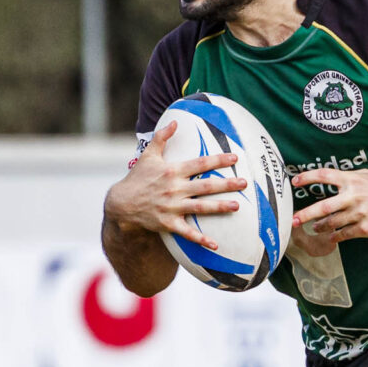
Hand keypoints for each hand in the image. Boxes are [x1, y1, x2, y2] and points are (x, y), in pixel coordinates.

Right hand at [103, 117, 245, 246]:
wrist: (122, 203)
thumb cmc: (138, 177)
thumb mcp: (148, 155)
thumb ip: (162, 137)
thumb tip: (175, 121)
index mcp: (173, 171)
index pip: (200, 164)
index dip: (218, 160)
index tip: (235, 157)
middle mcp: (174, 189)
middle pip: (205, 186)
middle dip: (227, 184)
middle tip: (245, 183)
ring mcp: (172, 207)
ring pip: (200, 207)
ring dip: (219, 207)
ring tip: (237, 206)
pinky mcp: (168, 223)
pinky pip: (187, 233)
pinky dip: (200, 239)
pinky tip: (215, 244)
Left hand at [292, 167, 367, 242]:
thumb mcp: (367, 176)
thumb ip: (348, 178)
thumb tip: (330, 179)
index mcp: (352, 180)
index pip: (324, 176)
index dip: (307, 178)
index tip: (294, 181)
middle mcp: (353, 196)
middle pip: (323, 207)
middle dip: (305, 214)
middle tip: (294, 220)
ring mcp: (359, 213)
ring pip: (332, 223)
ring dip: (320, 227)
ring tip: (315, 227)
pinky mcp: (365, 228)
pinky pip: (344, 234)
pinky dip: (335, 236)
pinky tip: (331, 237)